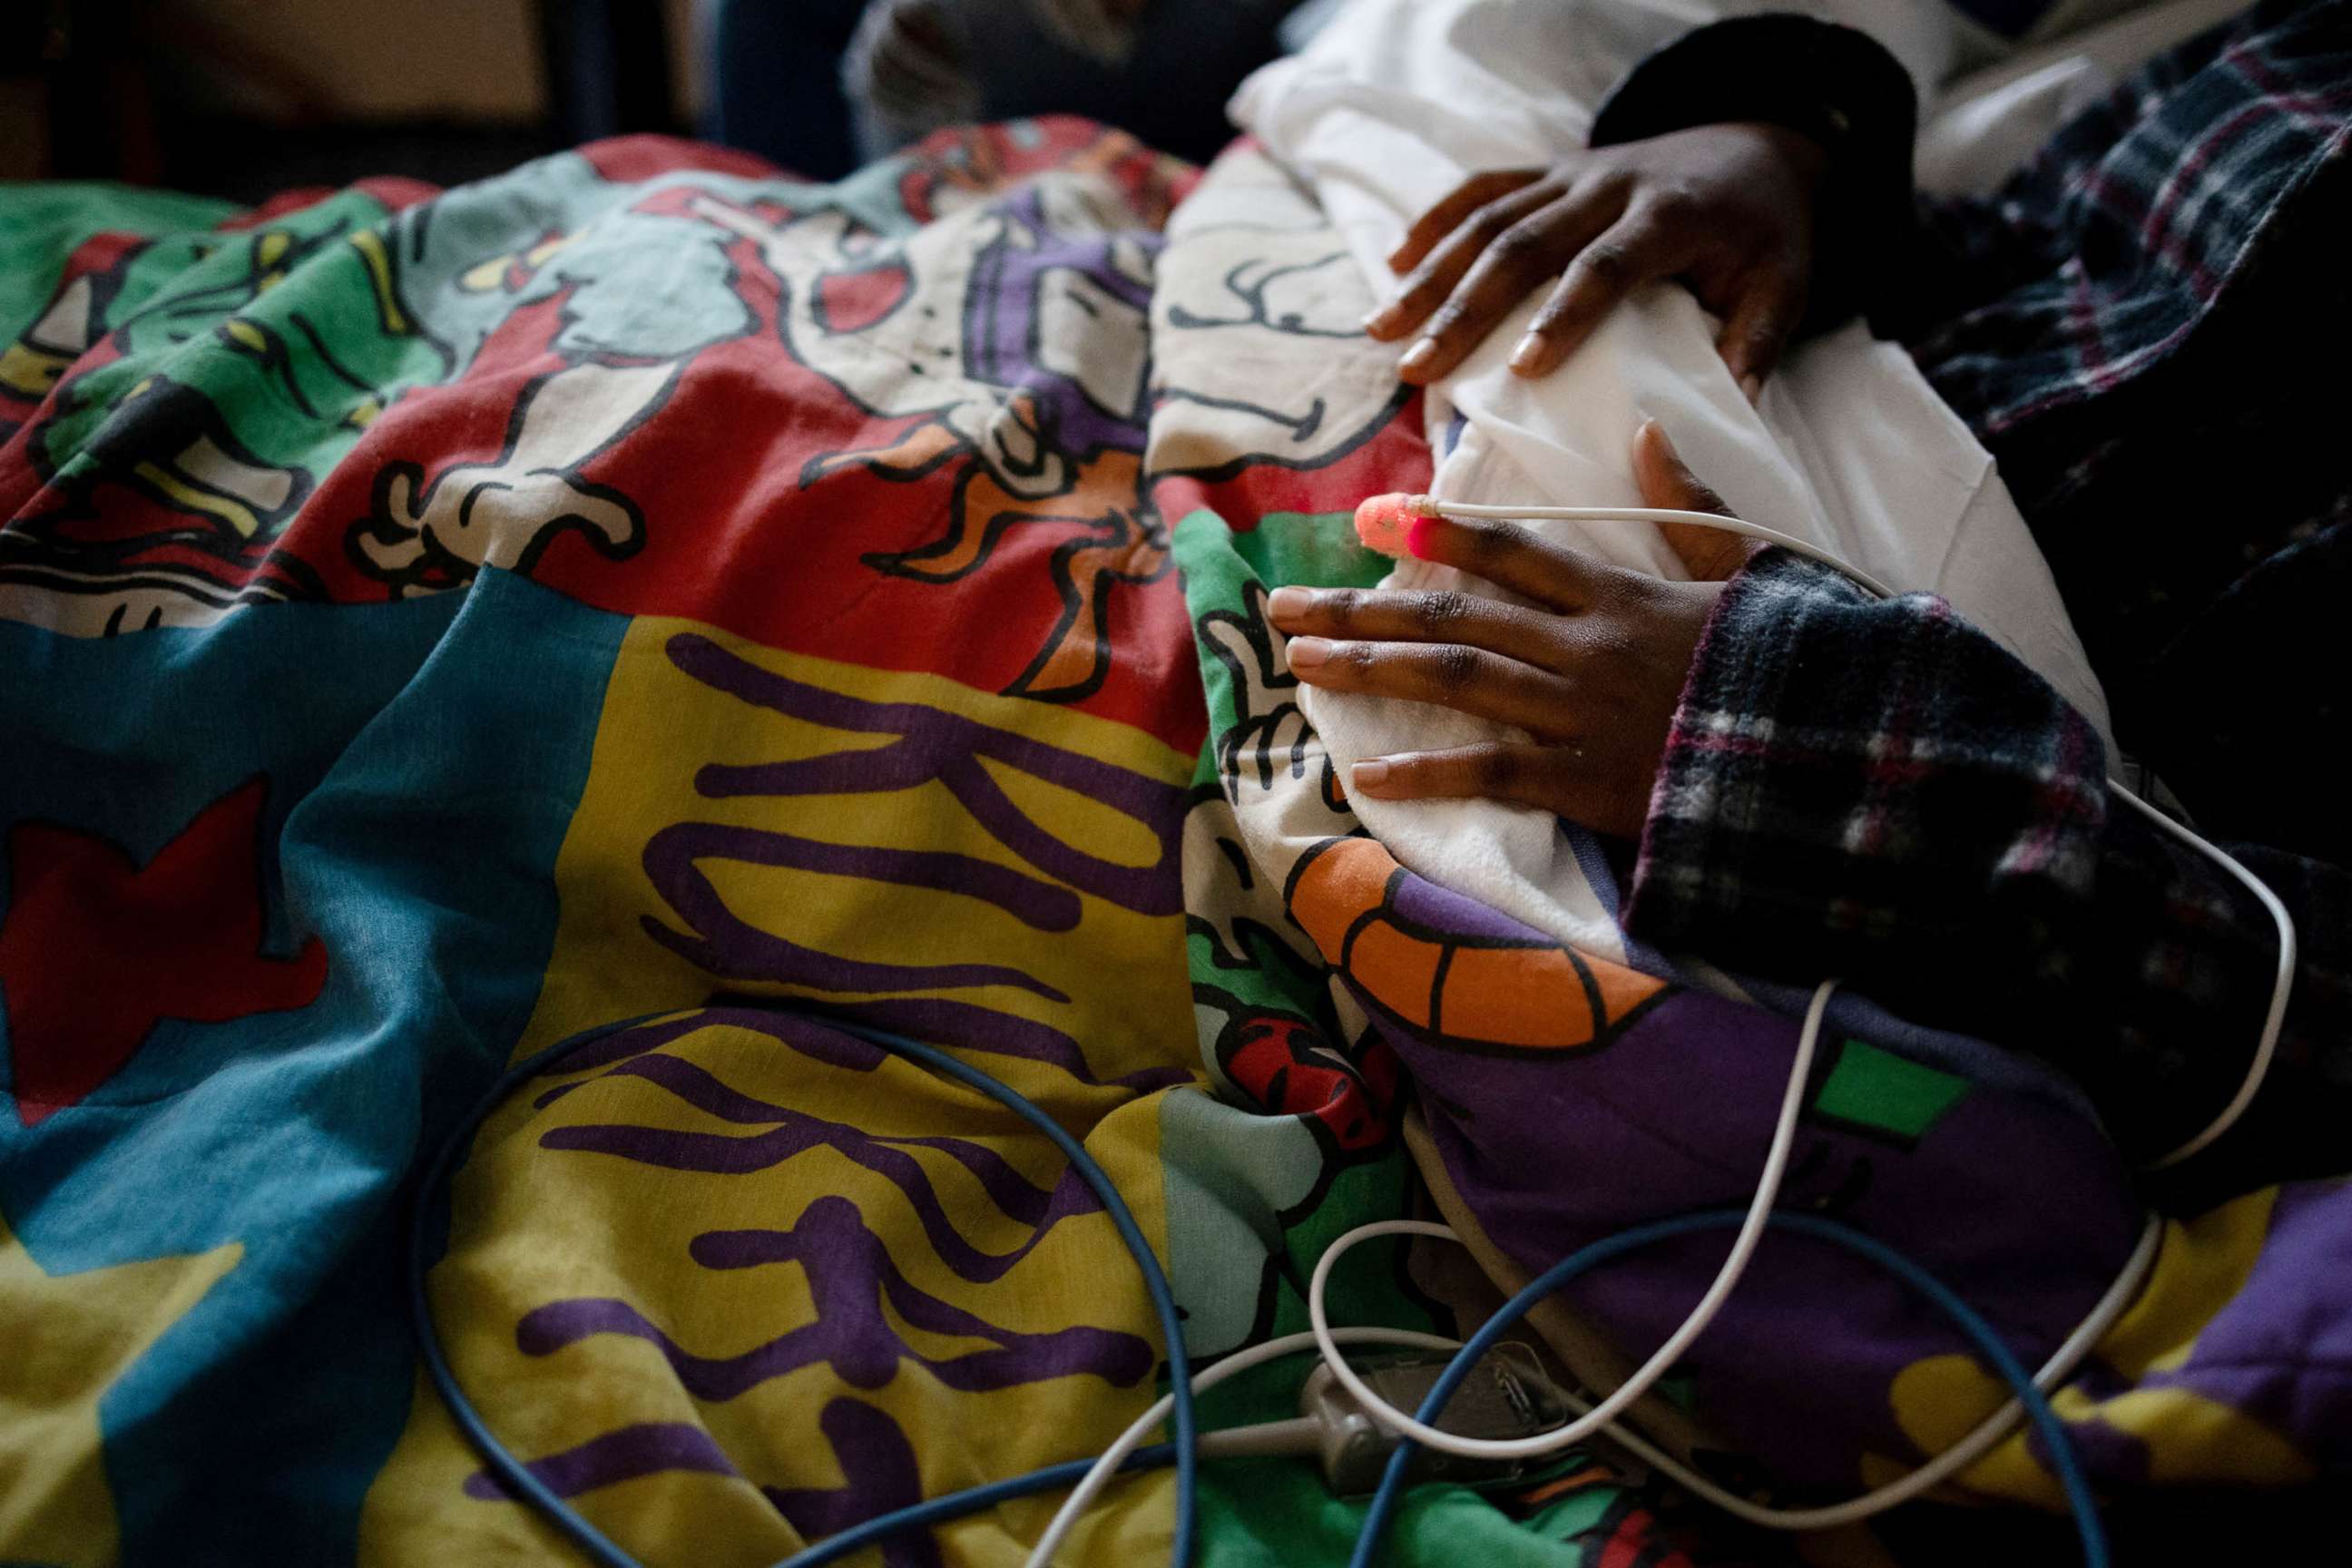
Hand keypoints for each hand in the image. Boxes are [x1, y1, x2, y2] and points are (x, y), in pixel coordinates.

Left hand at [1267, 422, 1757, 837]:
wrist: (1839, 756)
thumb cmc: (1801, 661)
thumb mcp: (1754, 567)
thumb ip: (1692, 504)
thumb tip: (1648, 429)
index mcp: (1625, 595)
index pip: (1515, 552)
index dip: (1438, 534)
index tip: (1372, 521)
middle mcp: (1589, 647)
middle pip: (1456, 616)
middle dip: (1362, 608)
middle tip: (1282, 605)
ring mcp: (1586, 715)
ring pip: (1460, 680)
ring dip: (1373, 670)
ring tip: (1301, 664)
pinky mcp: (1593, 784)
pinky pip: (1497, 773)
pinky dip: (1433, 772)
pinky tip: (1370, 772)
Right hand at [1363, 124, 1823, 393]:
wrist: (1755, 144)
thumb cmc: (1765, 230)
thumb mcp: (1786, 284)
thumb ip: (1758, 342)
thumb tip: (1730, 406)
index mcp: (1670, 215)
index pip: (1606, 266)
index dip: (1563, 314)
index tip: (1522, 369)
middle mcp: (1610, 186)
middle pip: (1525, 245)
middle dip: (1464, 309)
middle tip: (1415, 366)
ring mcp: (1573, 174)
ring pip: (1489, 219)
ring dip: (1430, 274)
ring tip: (1381, 328)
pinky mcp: (1551, 170)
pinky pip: (1485, 188)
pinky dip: (1436, 222)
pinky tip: (1394, 261)